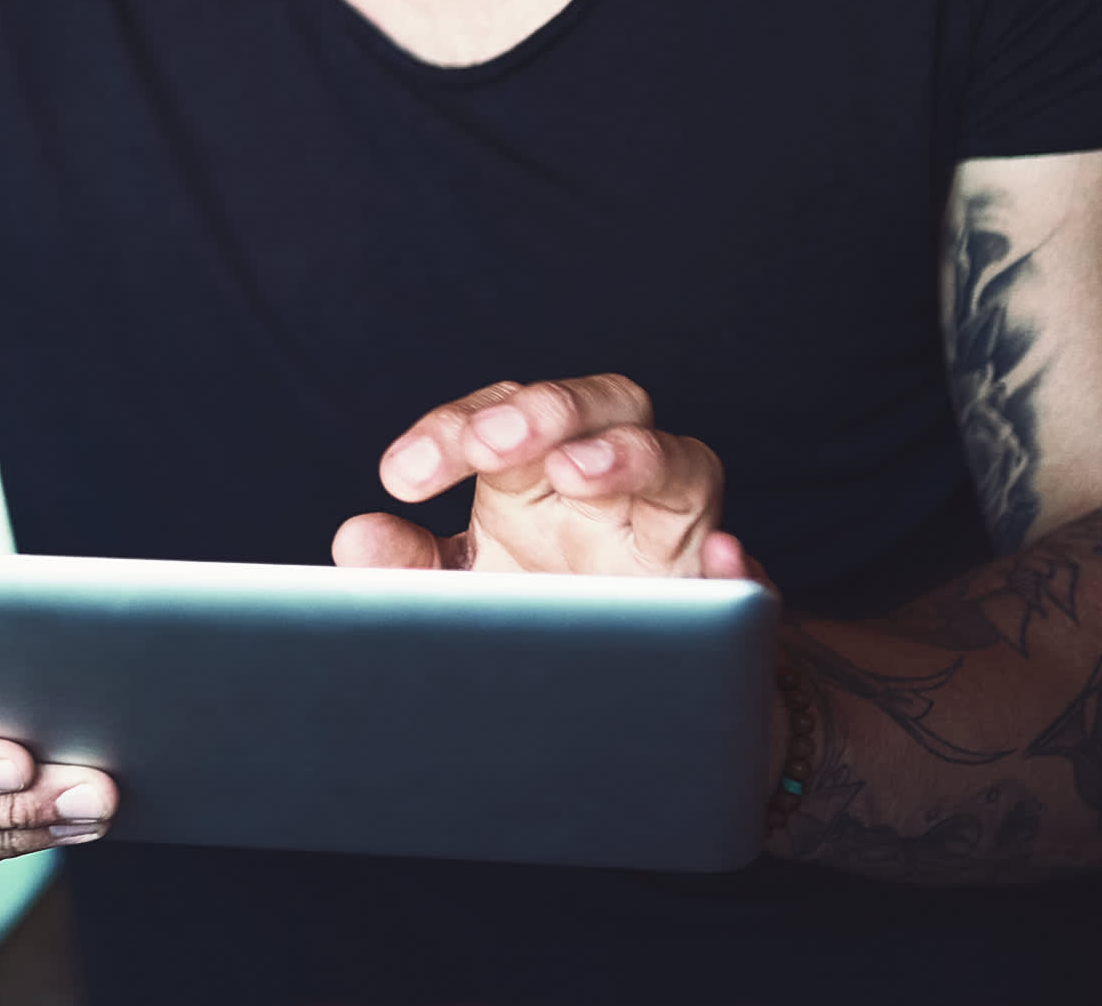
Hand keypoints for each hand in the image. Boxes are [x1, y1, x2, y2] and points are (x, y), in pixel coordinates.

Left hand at [330, 373, 763, 583]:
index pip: (498, 417)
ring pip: (681, 457)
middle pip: (597, 404)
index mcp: (537, 470)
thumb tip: (357, 537)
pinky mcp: (723, 593)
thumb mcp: (463, 591)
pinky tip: (715, 557)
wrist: (625, 697)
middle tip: (488, 445)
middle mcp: (610, 481)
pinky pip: (744, 566)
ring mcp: (674, 529)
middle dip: (541, 411)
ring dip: (631, 455)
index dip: (449, 432)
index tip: (400, 479)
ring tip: (577, 472)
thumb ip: (406, 565)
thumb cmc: (537, 615)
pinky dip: (734, 560)